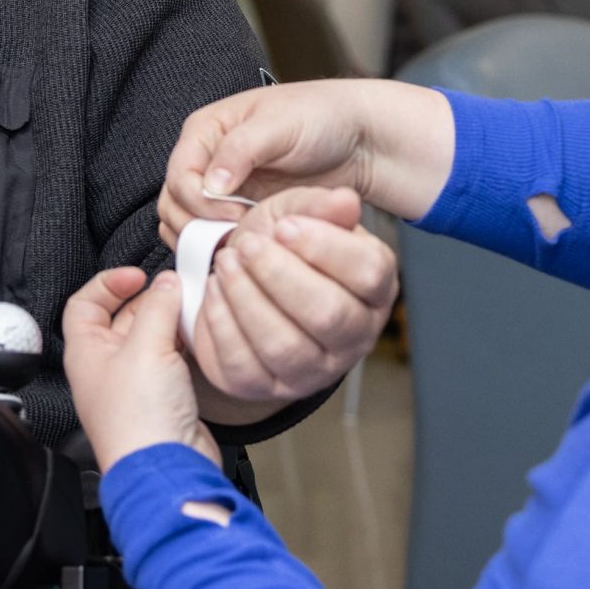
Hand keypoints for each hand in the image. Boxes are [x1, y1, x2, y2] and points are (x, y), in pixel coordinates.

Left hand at [63, 270, 219, 474]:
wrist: (166, 469)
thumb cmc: (138, 421)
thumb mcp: (146, 347)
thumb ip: (157, 307)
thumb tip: (166, 283)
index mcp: (86, 353)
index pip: (83, 304)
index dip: (108, 283)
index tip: (136, 276)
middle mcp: (106, 367)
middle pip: (121, 318)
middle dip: (148, 299)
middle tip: (173, 290)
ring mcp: (135, 383)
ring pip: (150, 338)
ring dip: (169, 321)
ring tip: (188, 310)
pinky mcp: (162, 397)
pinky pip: (170, 359)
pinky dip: (183, 344)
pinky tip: (197, 338)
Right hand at [160, 79, 455, 248]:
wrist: (357, 139)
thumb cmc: (320, 118)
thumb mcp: (281, 124)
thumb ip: (241, 150)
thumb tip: (210, 185)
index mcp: (205, 131)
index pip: (178, 176)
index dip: (197, 201)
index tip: (232, 215)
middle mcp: (204, 160)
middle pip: (174, 205)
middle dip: (199, 226)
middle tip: (238, 237)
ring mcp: (219, 190)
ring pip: (185, 226)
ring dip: (207, 241)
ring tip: (245, 246)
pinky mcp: (236, 213)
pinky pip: (210, 238)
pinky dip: (220, 248)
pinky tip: (247, 251)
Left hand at [188, 189, 396, 405]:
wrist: (246, 277)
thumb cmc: (281, 245)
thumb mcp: (297, 213)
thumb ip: (320, 205)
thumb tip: (345, 200)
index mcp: (375, 288)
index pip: (368, 273)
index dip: (325, 248)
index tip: (285, 226)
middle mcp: (354, 336)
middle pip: (327, 314)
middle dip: (278, 275)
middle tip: (247, 245)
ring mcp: (313, 370)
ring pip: (284, 345)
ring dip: (247, 298)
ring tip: (225, 263)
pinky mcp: (268, 387)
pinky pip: (245, 366)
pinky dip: (223, 324)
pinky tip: (214, 291)